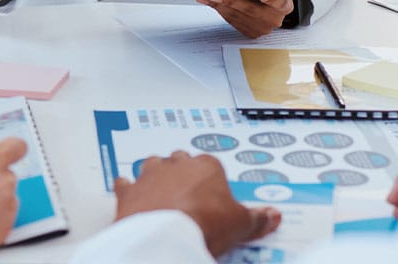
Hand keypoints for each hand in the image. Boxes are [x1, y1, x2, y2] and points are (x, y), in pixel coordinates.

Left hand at [114, 152, 280, 256]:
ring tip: (163, 191)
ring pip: (152, 165)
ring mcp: (150, 175)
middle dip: (184, 172)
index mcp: (206, 166)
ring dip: (156, 175)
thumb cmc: (203, 224)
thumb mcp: (240, 224)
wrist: (165, 236)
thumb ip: (257, 218)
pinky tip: (131, 196)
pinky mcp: (129, 191)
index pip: (211, 164)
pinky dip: (128, 190)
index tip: (213, 193)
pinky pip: (126, 184)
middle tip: (190, 193)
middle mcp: (176, 164)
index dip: (211, 180)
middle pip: (181, 160)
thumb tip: (272, 216)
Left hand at [197, 0, 293, 38]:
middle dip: (230, 2)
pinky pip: (232, 21)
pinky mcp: (251, 33)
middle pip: (251, 10)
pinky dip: (219, 10)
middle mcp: (275, 20)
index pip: (279, 2)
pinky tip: (209, 2)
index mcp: (284, 5)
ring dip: (219, 6)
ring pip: (238, 17)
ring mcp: (263, 28)